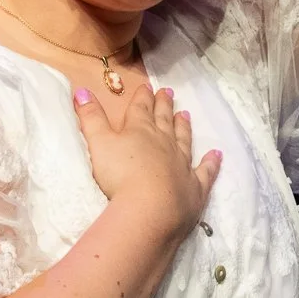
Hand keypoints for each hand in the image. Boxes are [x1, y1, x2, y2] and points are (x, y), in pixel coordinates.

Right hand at [73, 84, 220, 239]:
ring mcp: (182, 164)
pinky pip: (206, 171)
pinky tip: (217, 155)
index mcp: (140, 131)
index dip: (143, 97)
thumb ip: (90, 117)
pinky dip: (212, 163)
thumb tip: (82, 90)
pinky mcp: (195, 187)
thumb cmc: (119, 176)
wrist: (149, 210)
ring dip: (184, 127)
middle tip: (169, 92)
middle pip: (164, 120)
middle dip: (165, 106)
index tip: (147, 87)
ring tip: (186, 115)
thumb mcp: (98, 143)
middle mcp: (164, 143)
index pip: (141, 109)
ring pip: (184, 140)